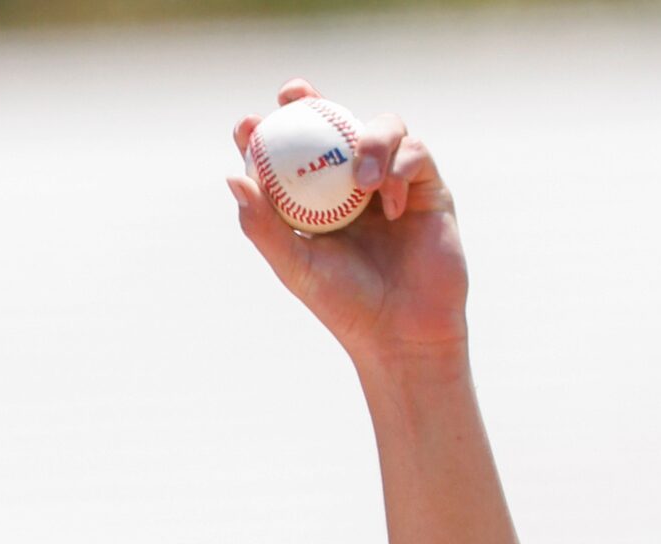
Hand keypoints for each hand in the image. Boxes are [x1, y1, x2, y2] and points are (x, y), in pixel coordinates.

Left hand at [227, 82, 467, 365]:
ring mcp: (392, 181)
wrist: (402, 331)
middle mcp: (352, 184)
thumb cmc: (344, 304)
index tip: (246, 123)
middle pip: (335, 124)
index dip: (269, 130)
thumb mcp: (295, 265)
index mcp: (316, 200)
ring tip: (360, 182)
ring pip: (381, 127)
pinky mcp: (427, 186)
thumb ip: (262, 224)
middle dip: (314, 101)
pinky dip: (399, 169)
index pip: (291, 154)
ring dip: (368, 142)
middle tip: (294, 95)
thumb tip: (233, 177)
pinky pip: (415, 154)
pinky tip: (387, 205)